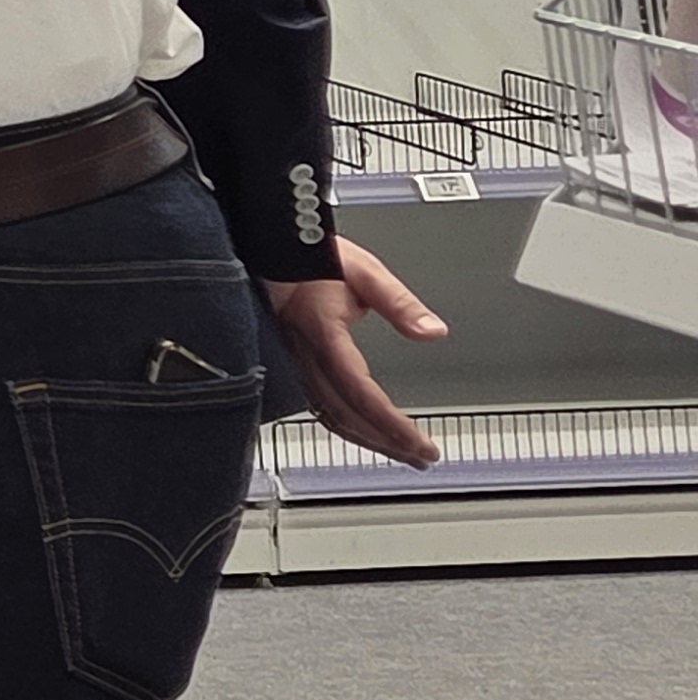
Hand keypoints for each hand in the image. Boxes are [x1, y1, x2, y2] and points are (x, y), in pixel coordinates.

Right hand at [263, 232, 447, 467]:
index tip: (423, 445)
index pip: (361, 393)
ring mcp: (291, 358)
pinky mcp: (287, 358)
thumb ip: (399, 303)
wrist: (267, 242)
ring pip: (326, 414)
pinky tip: (358, 428)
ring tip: (398, 451)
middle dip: (386, 443)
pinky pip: (314, 403)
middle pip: (345, 414)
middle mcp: (302, 352)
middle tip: (421, 458)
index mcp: (322, 333)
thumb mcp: (364, 271)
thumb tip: (433, 333)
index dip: (393, 426)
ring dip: (366, 438)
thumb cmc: (310, 255)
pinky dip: (342, 424)